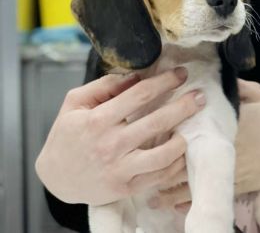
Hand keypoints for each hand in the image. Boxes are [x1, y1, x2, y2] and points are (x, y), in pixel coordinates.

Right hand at [35, 68, 205, 205]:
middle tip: (200, 96)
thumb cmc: (68, 135)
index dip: (164, 81)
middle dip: (184, 105)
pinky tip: (185, 150)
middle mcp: (111, 145)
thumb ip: (104, 86)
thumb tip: (136, 74)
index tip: (181, 73)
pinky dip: (177, 163)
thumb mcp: (75, 103)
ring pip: (163, 154)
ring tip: (194, 126)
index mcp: (97, 120)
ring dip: (184, 138)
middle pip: (157, 121)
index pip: (140, 95)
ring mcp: (120, 168)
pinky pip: (160, 176)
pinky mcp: (127, 187)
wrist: (56, 178)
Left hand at [150, 79, 259, 211]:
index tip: (148, 123)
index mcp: (220, 124)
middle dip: (155, 156)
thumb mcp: (259, 95)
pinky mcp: (228, 186)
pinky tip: (166, 200)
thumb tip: (214, 76)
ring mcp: (221, 170)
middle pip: (176, 155)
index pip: (184, 126)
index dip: (163, 126)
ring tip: (142, 182)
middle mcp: (215, 149)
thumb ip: (235, 86)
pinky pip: (198, 195)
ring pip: (182, 180)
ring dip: (161, 181)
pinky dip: (179, 199)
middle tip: (136, 154)